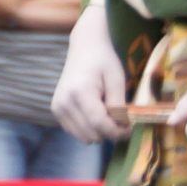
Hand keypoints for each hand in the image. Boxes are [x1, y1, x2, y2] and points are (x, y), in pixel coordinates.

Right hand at [52, 9, 129, 143]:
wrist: (84, 49)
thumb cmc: (104, 61)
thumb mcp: (117, 79)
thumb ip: (118, 104)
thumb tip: (122, 127)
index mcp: (80, 92)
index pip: (99, 123)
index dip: (117, 132)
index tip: (130, 130)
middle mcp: (64, 103)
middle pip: (90, 134)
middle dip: (109, 133)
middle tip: (122, 123)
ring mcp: (57, 108)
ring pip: (82, 136)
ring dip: (99, 133)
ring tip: (109, 117)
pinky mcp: (56, 111)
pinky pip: (75, 131)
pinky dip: (89, 129)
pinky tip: (97, 116)